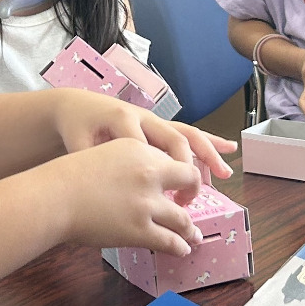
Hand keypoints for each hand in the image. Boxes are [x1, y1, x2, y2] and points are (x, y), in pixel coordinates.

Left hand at [53, 89, 235, 177]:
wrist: (79, 107)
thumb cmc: (77, 128)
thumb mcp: (76, 144)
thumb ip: (89, 159)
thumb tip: (103, 182)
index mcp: (122, 119)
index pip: (145, 144)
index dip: (155, 170)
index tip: (163, 198)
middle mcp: (144, 117)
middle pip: (174, 137)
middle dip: (187, 166)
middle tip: (190, 195)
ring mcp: (154, 121)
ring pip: (186, 134)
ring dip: (208, 154)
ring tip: (224, 173)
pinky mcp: (159, 126)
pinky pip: (187, 133)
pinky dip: (208, 142)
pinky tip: (228, 149)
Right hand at [55, 139, 208, 255]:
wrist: (54, 196)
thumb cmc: (69, 177)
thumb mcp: (105, 154)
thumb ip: (129, 162)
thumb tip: (143, 181)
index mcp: (140, 149)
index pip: (171, 158)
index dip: (178, 172)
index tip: (177, 182)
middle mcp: (150, 172)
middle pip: (189, 180)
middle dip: (194, 193)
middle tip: (191, 204)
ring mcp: (147, 202)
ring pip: (182, 218)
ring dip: (189, 229)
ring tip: (193, 236)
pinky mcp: (140, 229)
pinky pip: (169, 240)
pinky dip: (179, 246)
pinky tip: (182, 249)